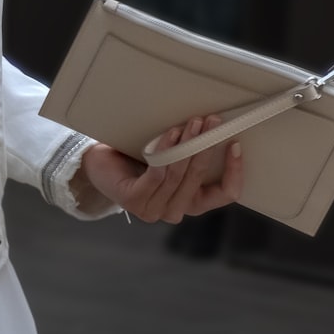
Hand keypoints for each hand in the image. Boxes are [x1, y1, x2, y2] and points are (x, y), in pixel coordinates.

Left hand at [74, 115, 242, 223]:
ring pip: (179, 174)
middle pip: (200, 178)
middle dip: (207, 145)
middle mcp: (174, 211)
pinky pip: (158, 172)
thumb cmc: (138, 158)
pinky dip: (167, 150)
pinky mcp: (134, 200)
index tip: (235, 144)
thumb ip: (193, 153)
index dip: (234, 172)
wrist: (98, 163)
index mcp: (190, 203)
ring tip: (193, 122)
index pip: (224, 195)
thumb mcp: (173, 158)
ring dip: (187, 144)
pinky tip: (171, 133)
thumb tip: (217, 126)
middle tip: (212, 121)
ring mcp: (153, 209)